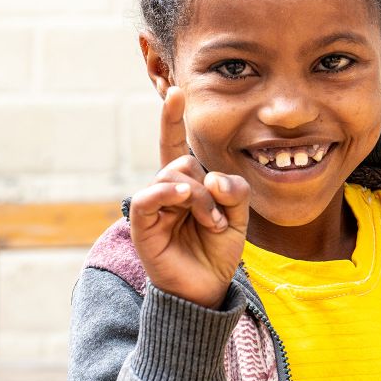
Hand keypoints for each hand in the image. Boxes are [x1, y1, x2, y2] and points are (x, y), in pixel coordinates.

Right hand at [128, 87, 249, 308]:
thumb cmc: (218, 249)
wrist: (207, 287)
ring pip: (171, 177)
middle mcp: (166, 190)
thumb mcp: (237, 215)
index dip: (172, 119)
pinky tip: (180, 199)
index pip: (175, 144)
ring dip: (198, 199)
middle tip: (219, 217)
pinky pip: (147, 198)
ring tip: (211, 224)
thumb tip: (210, 178)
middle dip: (207, 186)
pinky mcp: (143, 226)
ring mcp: (153, 207)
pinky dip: (165, 193)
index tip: (176, 92)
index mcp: (187, 183)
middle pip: (183, 163)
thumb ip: (233, 190)